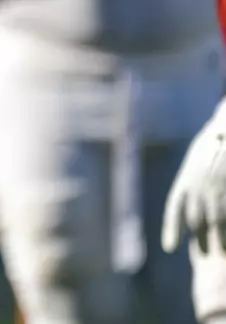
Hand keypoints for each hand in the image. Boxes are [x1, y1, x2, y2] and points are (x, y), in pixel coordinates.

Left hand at [164, 96, 225, 253]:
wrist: (225, 134)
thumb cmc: (212, 145)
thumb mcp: (195, 163)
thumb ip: (192, 184)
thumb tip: (190, 204)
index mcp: (185, 182)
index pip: (174, 211)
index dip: (172, 230)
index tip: (170, 247)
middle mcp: (198, 191)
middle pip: (196, 223)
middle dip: (200, 241)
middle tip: (203, 256)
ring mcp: (217, 195)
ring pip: (216, 225)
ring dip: (219, 242)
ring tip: (222, 253)